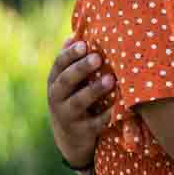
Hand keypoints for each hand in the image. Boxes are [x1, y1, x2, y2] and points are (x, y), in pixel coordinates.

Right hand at [47, 38, 113, 167]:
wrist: (71, 140)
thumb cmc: (74, 99)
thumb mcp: (68, 82)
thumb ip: (72, 61)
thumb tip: (76, 33)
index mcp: (54, 82)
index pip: (58, 64)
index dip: (70, 54)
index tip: (84, 43)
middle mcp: (56, 98)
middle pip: (65, 81)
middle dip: (80, 68)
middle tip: (97, 57)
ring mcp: (67, 116)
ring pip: (78, 102)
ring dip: (94, 90)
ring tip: (111, 80)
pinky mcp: (81, 133)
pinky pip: (94, 124)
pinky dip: (106, 116)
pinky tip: (118, 107)